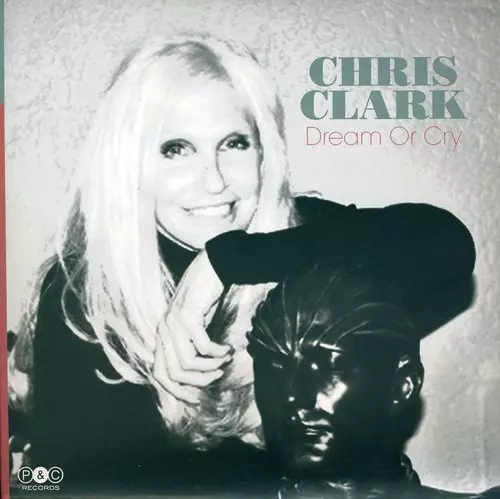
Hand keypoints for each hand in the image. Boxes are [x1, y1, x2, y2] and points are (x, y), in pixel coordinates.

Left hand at [153, 251, 232, 402]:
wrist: (211, 268)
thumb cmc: (206, 299)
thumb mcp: (195, 326)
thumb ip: (190, 346)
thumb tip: (200, 376)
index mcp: (163, 335)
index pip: (160, 374)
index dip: (177, 391)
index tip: (197, 398)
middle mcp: (163, 331)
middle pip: (174, 374)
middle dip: (198, 382)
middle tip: (218, 375)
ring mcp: (173, 323)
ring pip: (187, 363)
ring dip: (211, 367)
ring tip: (225, 360)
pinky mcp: (187, 315)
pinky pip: (202, 346)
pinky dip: (218, 353)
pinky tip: (228, 348)